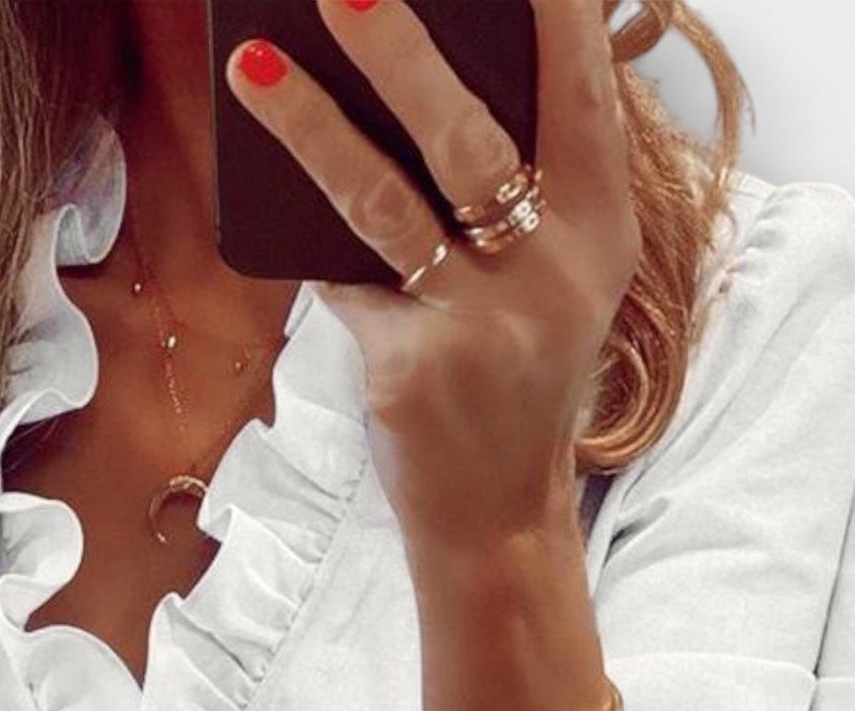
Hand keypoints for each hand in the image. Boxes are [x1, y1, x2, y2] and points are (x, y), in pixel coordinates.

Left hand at [223, 0, 639, 549]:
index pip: (580, 90)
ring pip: (385, 200)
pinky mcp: (414, 367)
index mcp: (602, 229)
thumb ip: (526, 190)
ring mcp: (482, 322)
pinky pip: (340, 281)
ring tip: (252, 63)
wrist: (498, 517)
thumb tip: (422, 81)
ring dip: (312, 125)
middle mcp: (554, 269)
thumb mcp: (554, 280)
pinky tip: (256, 193)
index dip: (551, 11)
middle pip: (471, 135)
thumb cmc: (514, 379)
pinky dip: (302, 242)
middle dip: (405, 49)